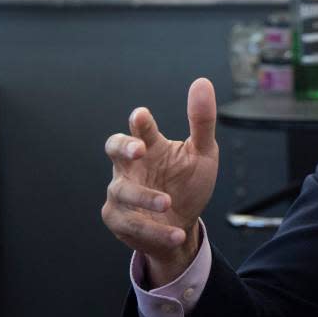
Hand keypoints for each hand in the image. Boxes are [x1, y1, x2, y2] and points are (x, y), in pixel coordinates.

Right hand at [101, 78, 218, 286]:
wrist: (183, 226)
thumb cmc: (188, 184)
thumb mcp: (204, 153)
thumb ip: (202, 121)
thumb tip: (202, 82)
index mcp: (150, 146)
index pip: (141, 130)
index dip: (139, 123)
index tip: (141, 116)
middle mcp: (131, 167)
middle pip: (113, 149)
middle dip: (123, 147)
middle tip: (139, 149)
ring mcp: (121, 193)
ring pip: (122, 191)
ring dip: (145, 197)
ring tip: (168, 202)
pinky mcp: (119, 220)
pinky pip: (132, 225)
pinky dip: (155, 231)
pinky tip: (177, 233)